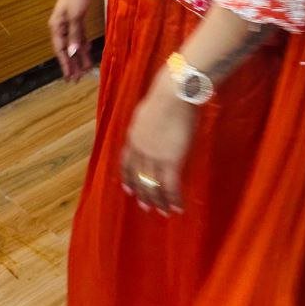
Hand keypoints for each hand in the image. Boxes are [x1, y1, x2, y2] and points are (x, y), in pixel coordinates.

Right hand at [48, 0, 97, 81]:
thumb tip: (72, 53)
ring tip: (85, 69)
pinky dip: (83, 44)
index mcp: (56, 26)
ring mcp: (69, 21)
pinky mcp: (78, 17)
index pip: (59, 50)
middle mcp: (60, 25)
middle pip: (66, 49)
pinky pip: (79, 35)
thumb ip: (74, 35)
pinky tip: (88, 53)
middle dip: (72, 64)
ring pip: (73, 43)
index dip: (65, 65)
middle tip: (76, 79)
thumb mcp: (76, 16)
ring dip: (79, 56)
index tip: (69, 78)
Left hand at [121, 81, 196, 215]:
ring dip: (159, 200)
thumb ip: (146, 124)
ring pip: (154, 185)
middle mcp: (140, 150)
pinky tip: (178, 207)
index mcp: (133, 137)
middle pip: (139, 177)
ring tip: (163, 211)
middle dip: (143, 193)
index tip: (128, 190)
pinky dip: (174, 199)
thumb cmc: (165, 96)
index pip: (126, 163)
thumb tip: (153, 125)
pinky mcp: (171, 161)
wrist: (173, 95)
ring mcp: (154, 157)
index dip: (127, 178)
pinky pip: (171, 186)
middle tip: (146, 207)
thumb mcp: (147, 112)